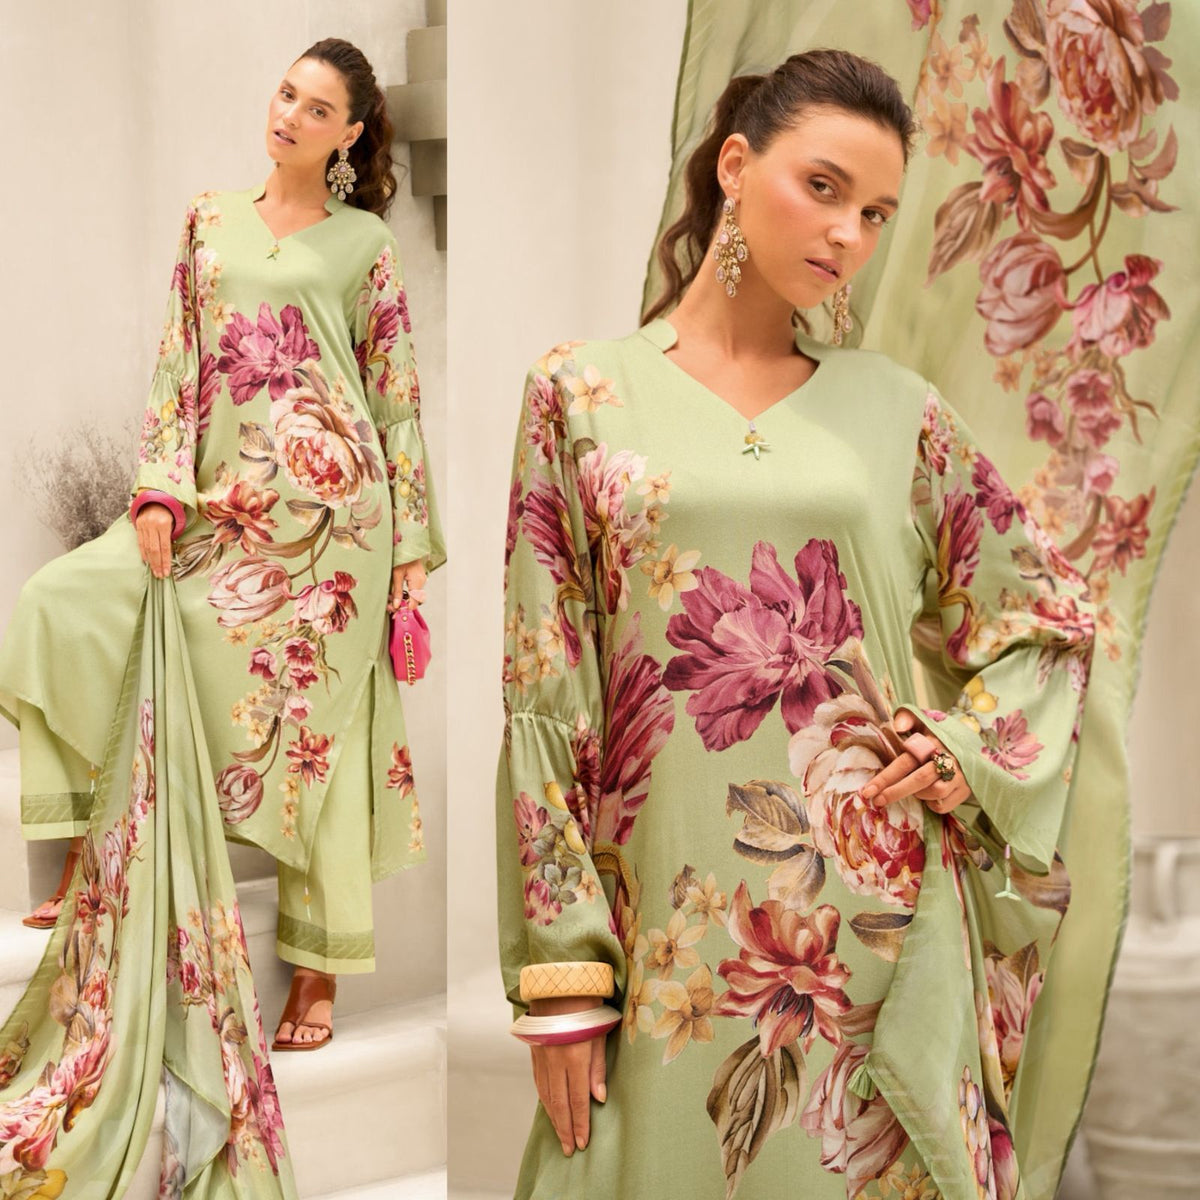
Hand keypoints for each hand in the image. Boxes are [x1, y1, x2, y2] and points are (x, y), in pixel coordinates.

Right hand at [134, 502, 173, 578]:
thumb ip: (171, 537)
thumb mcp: (174, 522)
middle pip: (155, 549)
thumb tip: (169, 555)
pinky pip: (140, 542)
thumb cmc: (169, 513)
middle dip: (158, 564)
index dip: (166, 561)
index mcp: (164, 524)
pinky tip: (147, 561)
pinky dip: (144, 553)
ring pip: (146, 547)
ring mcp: (144, 525)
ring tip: (155, 571)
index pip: (165, 547)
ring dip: (151, 561)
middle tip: (161, 575)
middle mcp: (152, 524)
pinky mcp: (138, 525)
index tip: (167, 572)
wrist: (157, 499)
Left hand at [389, 559, 426, 610]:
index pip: (414, 603)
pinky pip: (414, 590)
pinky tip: (398, 593)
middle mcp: (422, 582)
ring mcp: (422, 580)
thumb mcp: (396, 574)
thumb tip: (397, 605)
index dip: (404, 608)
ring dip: (403, 599)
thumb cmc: (401, 557)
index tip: (394, 611)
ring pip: (414, 597)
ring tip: (392, 598)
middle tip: (390, 606)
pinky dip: (406, 594)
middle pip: (414, 601)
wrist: (407, 547)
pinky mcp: (419, 579)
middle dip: (402, 605)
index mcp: (417, 582)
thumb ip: (397, 591)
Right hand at [527, 995, 607, 1155]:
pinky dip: (543, 1097)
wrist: (559, 981)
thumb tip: (598, 1098)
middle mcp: (555, 1059)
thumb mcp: (599, 1033)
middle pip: (559, 1103)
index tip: (582, 1142)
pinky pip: (538, 1080)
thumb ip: (597, 1067)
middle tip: (569, 1149)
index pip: (577, 1100)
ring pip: (545, 1094)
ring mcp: (542, 1055)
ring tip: (559, 1134)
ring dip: (553, 1117)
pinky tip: (548, 1106)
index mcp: (574, 1057)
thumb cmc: (587, 1004)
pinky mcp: (534, 1049)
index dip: (580, 1123)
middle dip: (564, 1128)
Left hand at [861, 707, 971, 813]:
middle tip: (877, 801)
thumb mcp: (922, 720)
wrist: (971, 745)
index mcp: (932, 741)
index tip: (867, 790)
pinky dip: (931, 804)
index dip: (885, 778)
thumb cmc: (936, 735)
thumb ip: (906, 718)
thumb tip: (897, 726)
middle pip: (920, 779)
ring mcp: (960, 775)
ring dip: (919, 795)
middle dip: (895, 792)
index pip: (905, 761)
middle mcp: (948, 758)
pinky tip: (928, 795)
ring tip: (912, 789)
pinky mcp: (966, 790)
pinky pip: (943, 805)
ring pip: (934, 793)